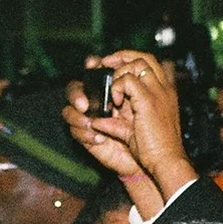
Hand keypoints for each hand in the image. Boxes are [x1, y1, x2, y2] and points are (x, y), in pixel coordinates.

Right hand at [64, 62, 145, 178]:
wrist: (150, 159)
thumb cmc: (152, 130)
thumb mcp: (148, 101)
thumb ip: (133, 83)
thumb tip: (119, 74)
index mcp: (115, 87)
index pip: (96, 70)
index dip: (92, 64)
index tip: (93, 66)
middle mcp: (100, 100)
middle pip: (76, 87)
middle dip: (77, 94)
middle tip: (84, 105)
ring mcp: (92, 118)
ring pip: (69, 109)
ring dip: (76, 116)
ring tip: (91, 125)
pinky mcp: (88, 136)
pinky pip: (75, 131)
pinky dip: (85, 134)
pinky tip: (100, 139)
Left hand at [101, 50, 195, 195]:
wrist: (166, 161)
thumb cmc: (154, 150)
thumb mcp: (133, 132)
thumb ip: (116, 123)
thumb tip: (97, 121)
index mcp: (164, 93)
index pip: (149, 63)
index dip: (128, 60)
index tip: (112, 68)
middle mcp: (164, 89)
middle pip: (144, 57)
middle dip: (121, 57)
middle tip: (105, 67)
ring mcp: (158, 92)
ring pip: (137, 63)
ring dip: (119, 73)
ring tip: (113, 92)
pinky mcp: (149, 100)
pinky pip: (129, 80)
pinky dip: (117, 87)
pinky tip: (115, 102)